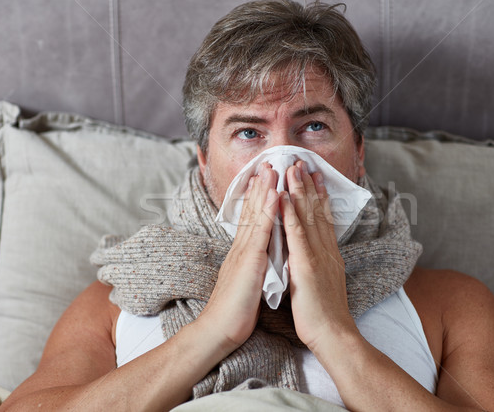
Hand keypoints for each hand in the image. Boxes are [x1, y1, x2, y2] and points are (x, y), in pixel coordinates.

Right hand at [196, 164, 278, 352]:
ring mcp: (244, 252)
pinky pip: (261, 232)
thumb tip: (260, 256)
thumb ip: (252, 265)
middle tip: (270, 162)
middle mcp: (243, 247)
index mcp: (244, 253)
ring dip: (264, 190)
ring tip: (272, 168)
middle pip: (253, 211)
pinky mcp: (249, 261)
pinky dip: (268, 211)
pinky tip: (275, 195)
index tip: (267, 179)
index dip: (259, 198)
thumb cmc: (234, 310)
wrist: (218, 330)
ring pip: (256, 215)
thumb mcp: (246, 281)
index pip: (253, 220)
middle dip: (262, 185)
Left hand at [280, 161, 357, 350]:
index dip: (319, 196)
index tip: (314, 176)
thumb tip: (313, 254)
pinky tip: (283, 197)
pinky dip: (290, 214)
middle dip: (309, 185)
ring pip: (308, 216)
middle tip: (303, 161)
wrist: (333, 334)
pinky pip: (296, 235)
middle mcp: (325, 249)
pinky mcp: (307, 265)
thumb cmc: (325, 313)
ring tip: (293, 168)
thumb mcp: (324, 282)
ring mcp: (317, 255)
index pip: (323, 218)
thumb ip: (319, 263)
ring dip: (300, 190)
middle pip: (317, 211)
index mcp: (328, 254)